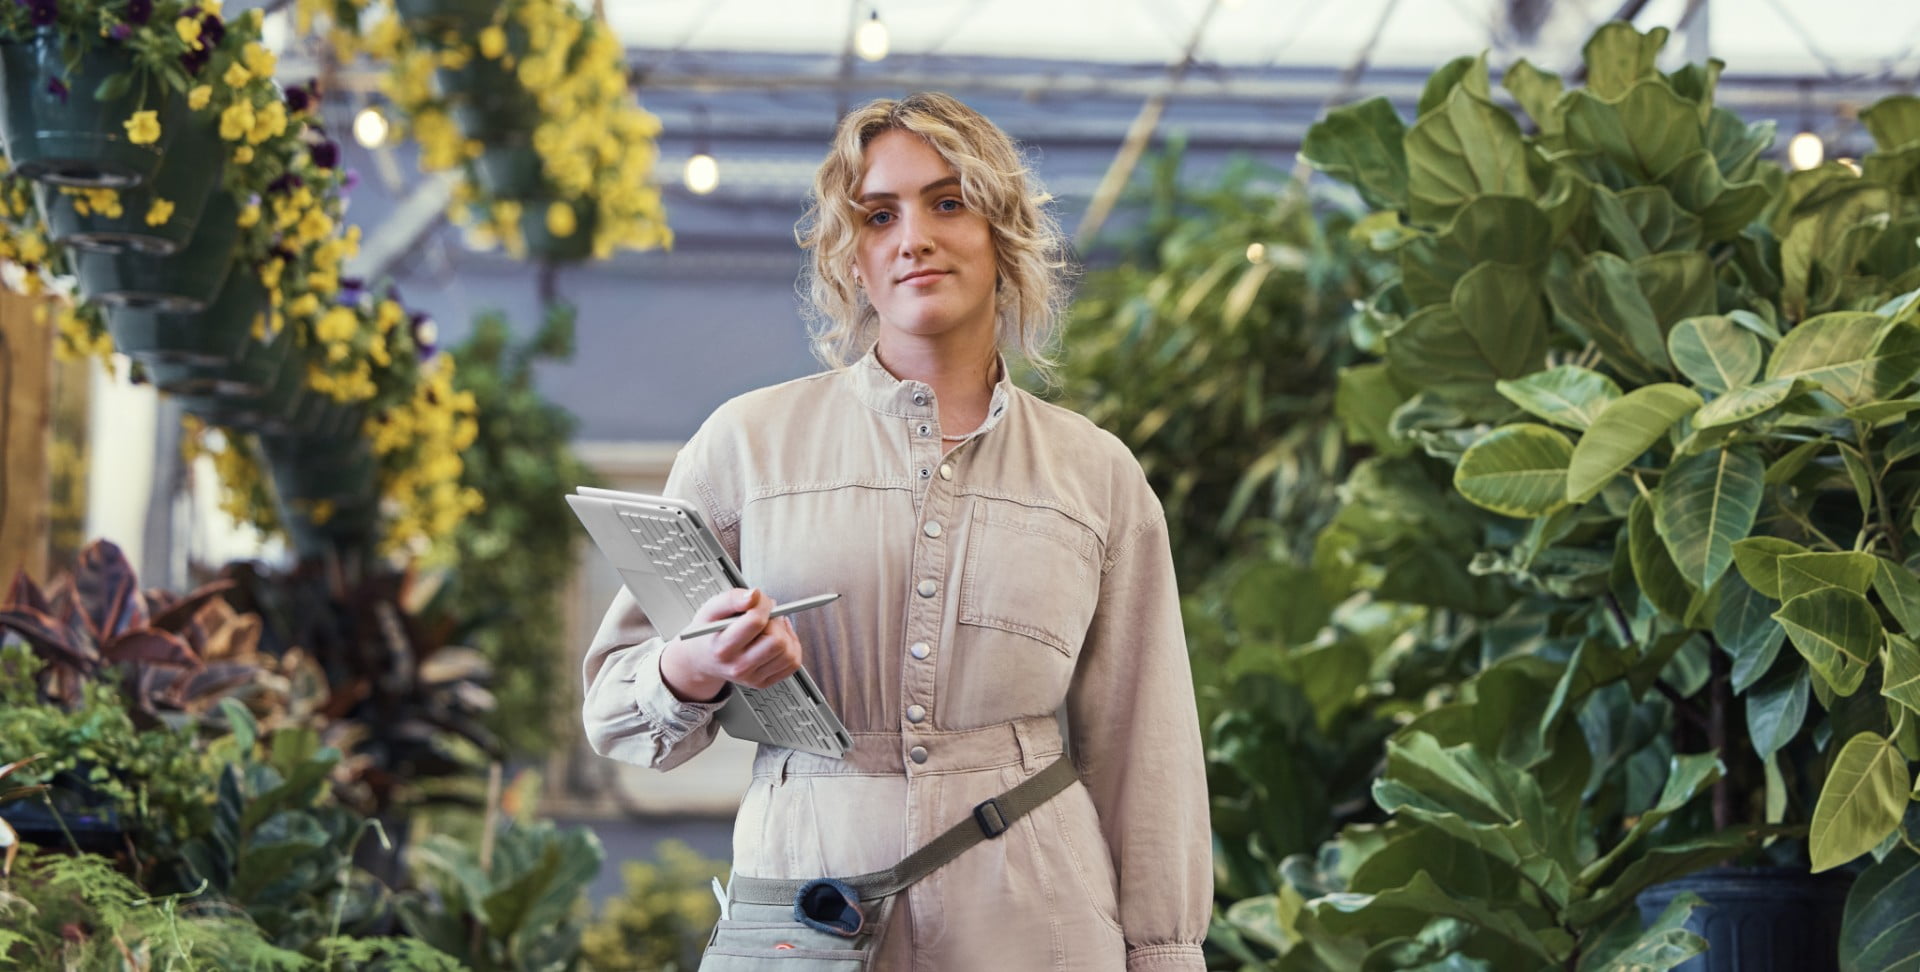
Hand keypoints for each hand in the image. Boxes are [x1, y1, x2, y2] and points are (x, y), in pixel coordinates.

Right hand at [660, 588, 804, 701]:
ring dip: (785, 634)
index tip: (760, 600)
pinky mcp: (763, 682)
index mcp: (723, 647)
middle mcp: (738, 667)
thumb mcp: (711, 609)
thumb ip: (732, 598)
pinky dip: (792, 647)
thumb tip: (754, 595)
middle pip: (776, 641)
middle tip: (766, 615)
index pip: (756, 622)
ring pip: (788, 653)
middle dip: (775, 621)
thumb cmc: (708, 632)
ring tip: (771, 627)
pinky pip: (792, 663)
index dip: (763, 604)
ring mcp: (752, 678)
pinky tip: (778, 638)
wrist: (702, 659)